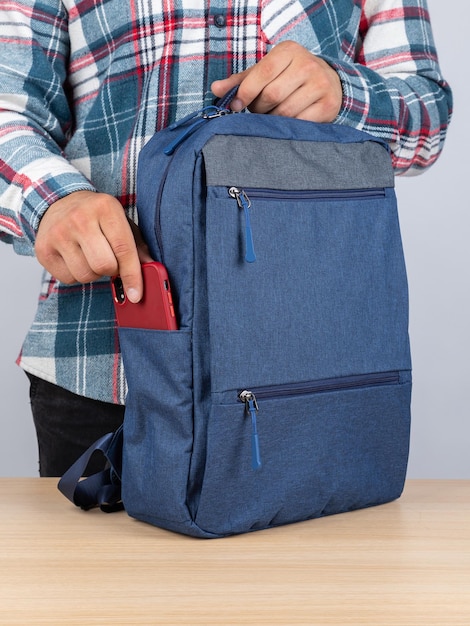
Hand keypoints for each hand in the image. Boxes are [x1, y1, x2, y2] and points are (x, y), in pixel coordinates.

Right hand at [35, 190, 152, 301]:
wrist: (58, 201)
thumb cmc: (97, 216)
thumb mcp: (121, 221)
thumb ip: (137, 246)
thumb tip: (150, 269)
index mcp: (105, 208)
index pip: (123, 249)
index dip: (132, 275)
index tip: (137, 295)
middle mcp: (79, 218)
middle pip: (104, 266)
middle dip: (112, 270)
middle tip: (110, 261)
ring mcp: (58, 233)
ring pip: (86, 275)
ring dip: (94, 273)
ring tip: (91, 257)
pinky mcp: (43, 249)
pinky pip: (68, 279)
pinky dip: (77, 275)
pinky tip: (76, 259)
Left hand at [211, 40, 341, 122]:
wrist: (328, 82)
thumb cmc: (289, 77)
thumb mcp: (266, 72)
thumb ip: (241, 81)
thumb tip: (215, 89)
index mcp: (289, 51)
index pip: (261, 74)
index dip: (245, 93)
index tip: (235, 105)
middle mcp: (307, 65)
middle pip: (271, 96)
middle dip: (259, 109)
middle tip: (259, 111)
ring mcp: (320, 85)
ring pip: (284, 112)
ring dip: (272, 120)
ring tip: (272, 116)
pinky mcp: (328, 106)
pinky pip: (299, 123)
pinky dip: (288, 128)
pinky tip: (286, 124)